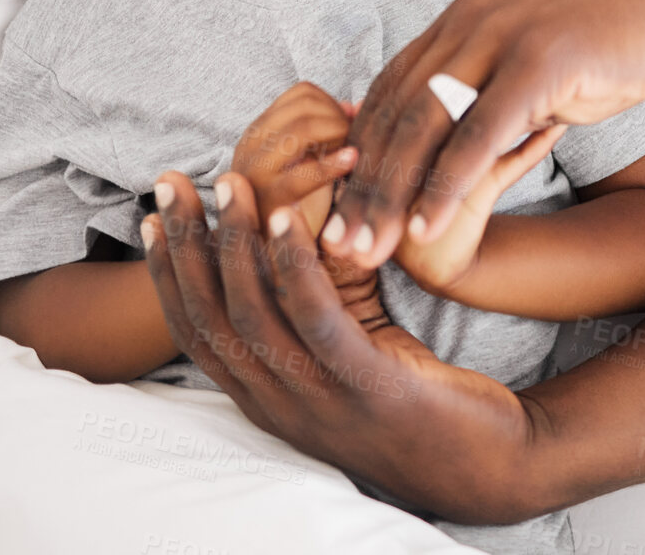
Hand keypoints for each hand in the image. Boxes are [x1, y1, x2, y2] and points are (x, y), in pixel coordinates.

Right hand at [142, 171, 544, 525]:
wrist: (489, 460)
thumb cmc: (419, 397)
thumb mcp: (347, 357)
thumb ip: (310, 320)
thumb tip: (282, 247)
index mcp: (267, 398)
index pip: (198, 333)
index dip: (169, 276)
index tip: (155, 219)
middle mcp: (279, 403)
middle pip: (212, 318)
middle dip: (185, 246)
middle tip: (171, 184)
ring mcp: (319, 399)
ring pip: (254, 313)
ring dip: (235, 243)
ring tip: (230, 185)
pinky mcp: (366, 384)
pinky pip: (316, 318)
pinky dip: (294, 266)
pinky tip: (286, 218)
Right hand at [232, 82, 357, 236]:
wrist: (273, 257)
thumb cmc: (299, 204)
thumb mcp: (310, 159)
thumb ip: (332, 128)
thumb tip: (361, 105)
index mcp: (260, 130)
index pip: (303, 92)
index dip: (336, 103)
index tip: (351, 126)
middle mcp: (250, 145)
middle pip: (306, 106)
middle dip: (340, 118)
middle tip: (355, 142)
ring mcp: (255, 171)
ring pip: (303, 128)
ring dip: (338, 134)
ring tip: (352, 156)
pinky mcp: (269, 200)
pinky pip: (304, 174)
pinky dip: (333, 164)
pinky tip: (352, 161)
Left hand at [325, 0, 644, 270]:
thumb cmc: (618, 37)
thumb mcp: (539, 57)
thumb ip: (492, 82)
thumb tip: (456, 127)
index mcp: (465, 18)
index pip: (392, 92)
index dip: (361, 155)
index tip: (339, 211)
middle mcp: (472, 20)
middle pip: (396, 112)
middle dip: (362, 186)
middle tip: (336, 249)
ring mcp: (506, 35)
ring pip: (426, 125)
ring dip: (390, 194)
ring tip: (368, 252)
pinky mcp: (542, 59)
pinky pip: (480, 133)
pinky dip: (447, 184)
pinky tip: (426, 229)